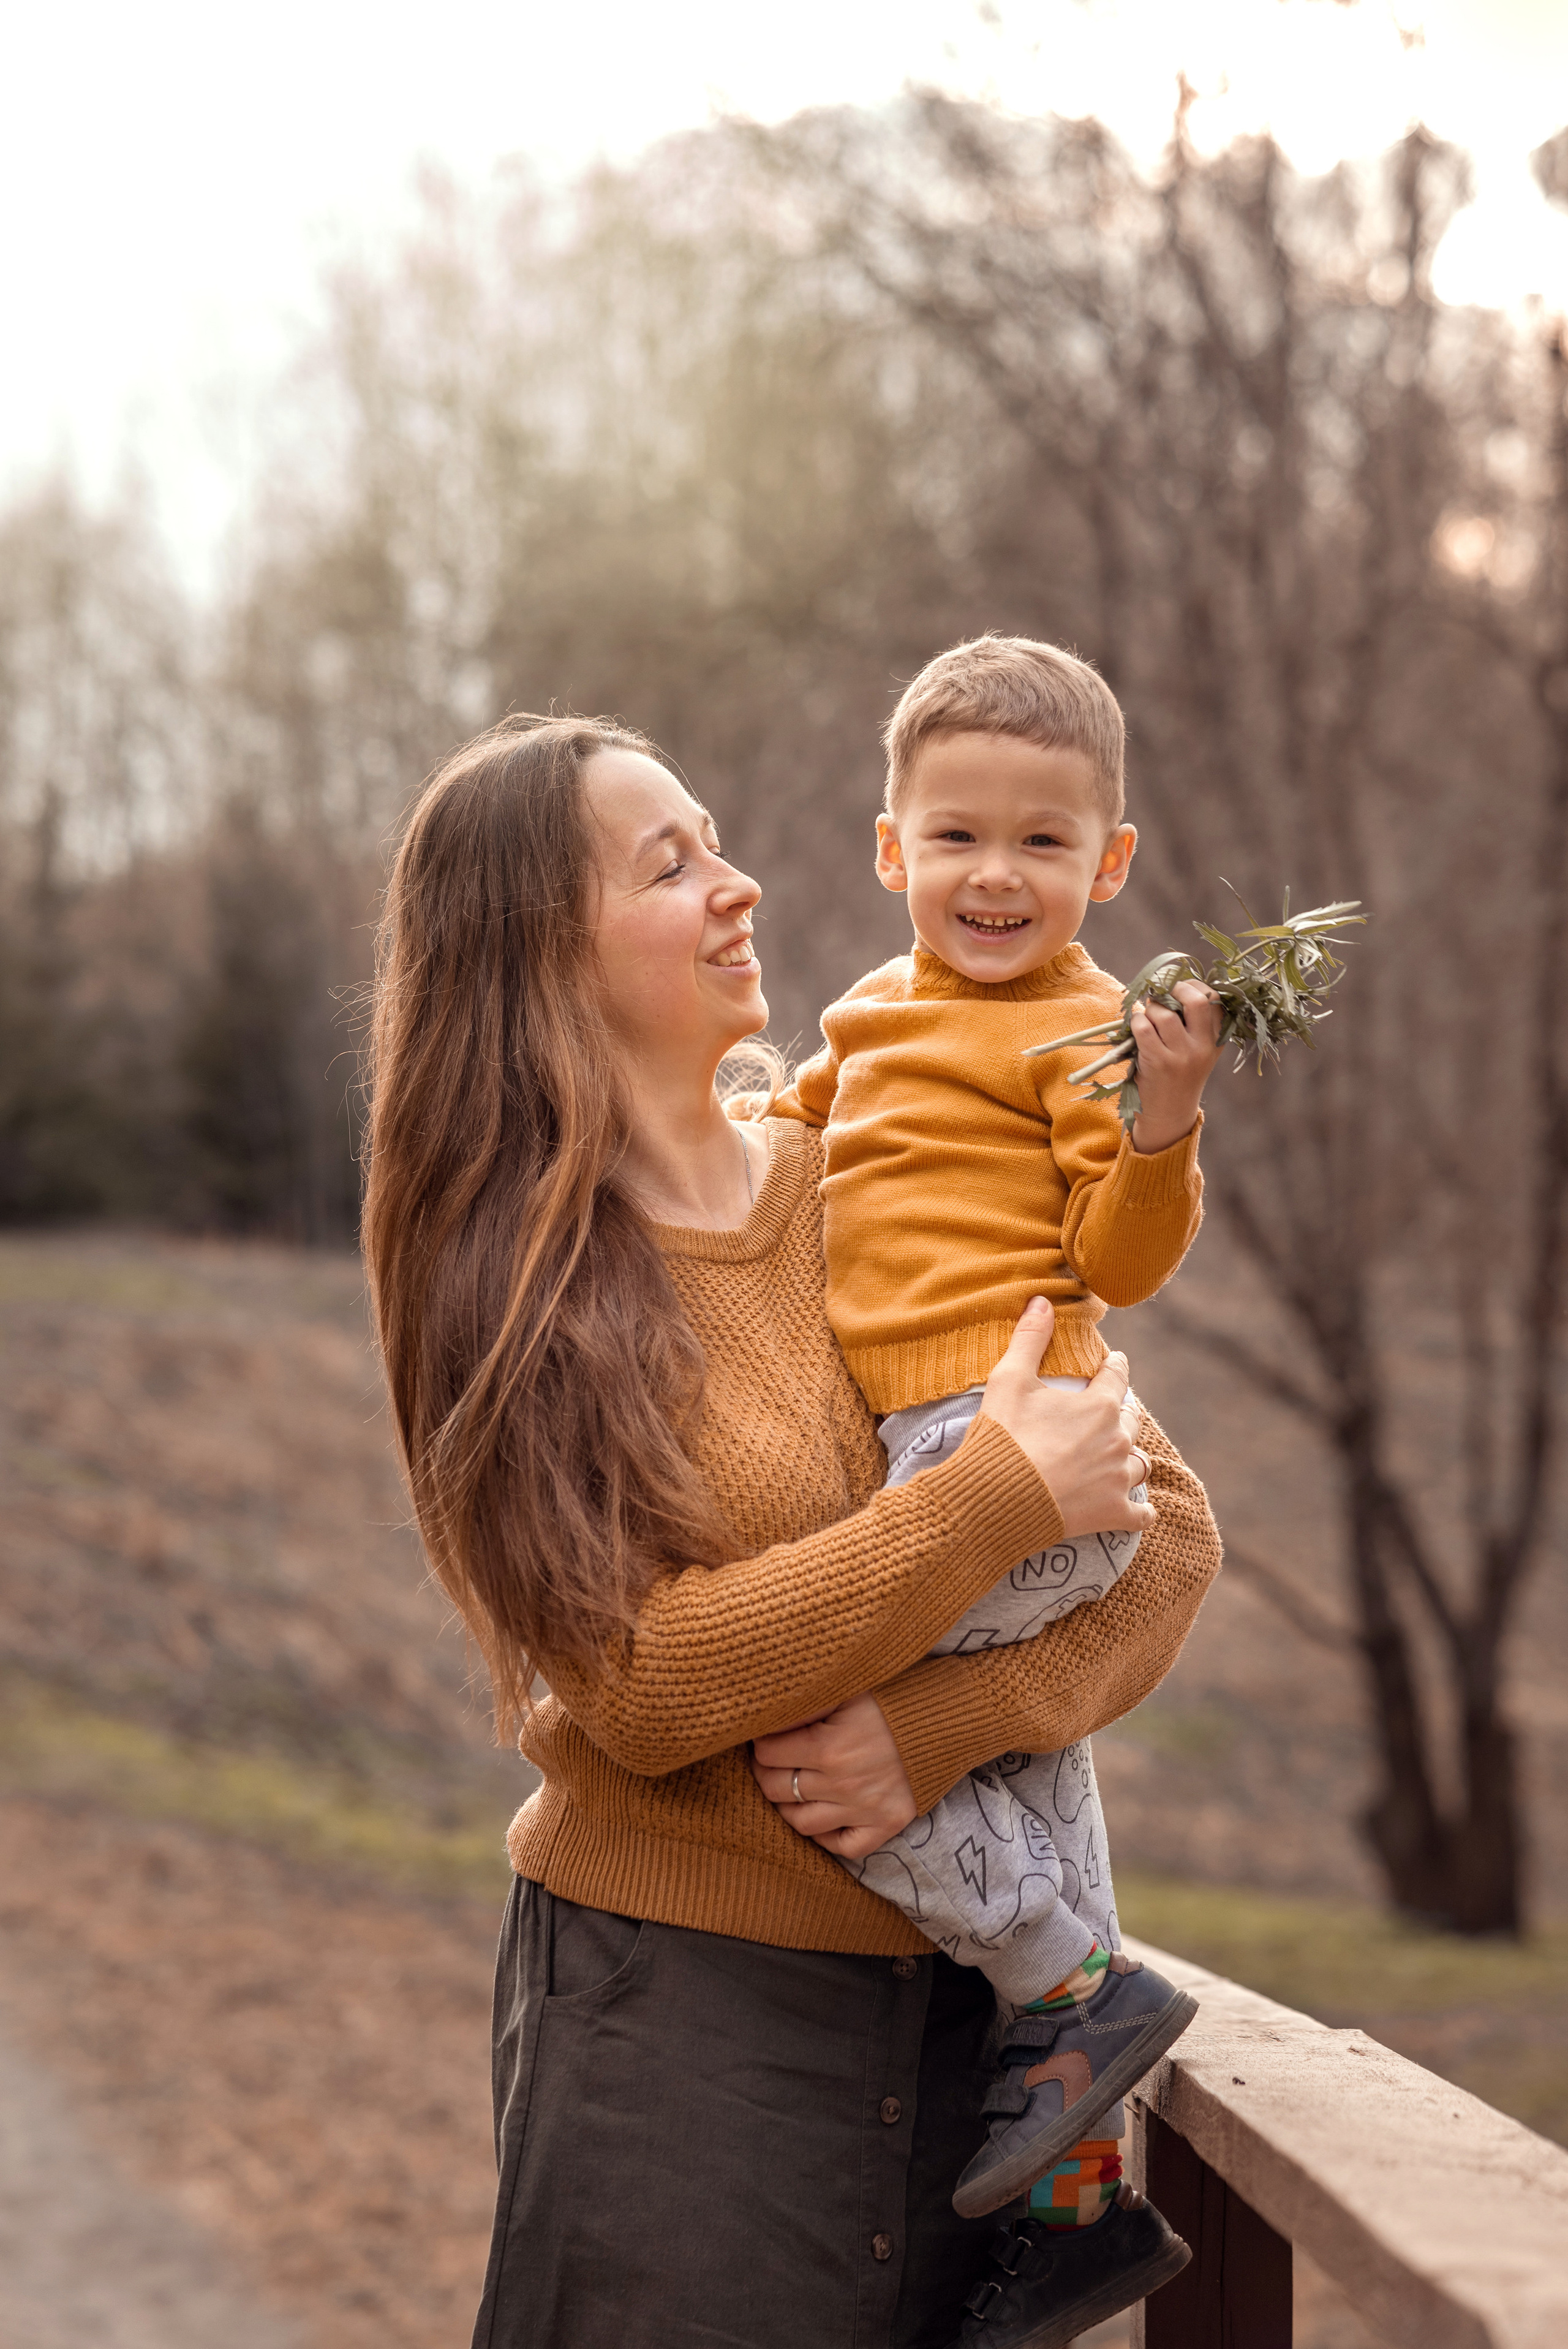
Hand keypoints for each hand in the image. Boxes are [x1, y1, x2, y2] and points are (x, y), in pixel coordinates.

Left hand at [751, 1691, 917, 1859]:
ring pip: (801, 1823)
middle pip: (777, 1789)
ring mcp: (864, 1809)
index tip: (765, 1736)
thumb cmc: (895, 1699)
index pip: (768, 1754)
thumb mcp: (848, 1690)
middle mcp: (842, 1784)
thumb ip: (808, 1705)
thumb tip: (768, 1713)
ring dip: (786, 1806)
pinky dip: (826, 1837)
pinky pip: (843, 1846)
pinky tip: (822, 1816)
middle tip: (771, 1761)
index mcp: (828, 1746)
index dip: (761, 1743)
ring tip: (789, 1788)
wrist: (949, 1720)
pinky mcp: (886, 1825)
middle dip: (766, 1773)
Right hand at [979, 1299, 1155, 1538]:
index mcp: (1098, 1405)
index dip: (1115, 1366)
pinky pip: (1141, 1513)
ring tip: (1122, 1455)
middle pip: (1132, 1419)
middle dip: (1123, 1411)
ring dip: (1131, 1456)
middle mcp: (1117, 1439)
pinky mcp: (1112, 1513)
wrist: (999, 1498)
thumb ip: (1030, 1339)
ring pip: (1140, 1462)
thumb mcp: (1010, 1380)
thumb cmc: (1004, 1436)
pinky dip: (1140, 1511)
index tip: (1116, 1362)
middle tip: (1113, 1410)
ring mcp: (1118, 1479)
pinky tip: (1139, 1510)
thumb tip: (1042, 1301)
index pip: (1117, 1376)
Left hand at [1129, 979, 1221, 1154]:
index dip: (1194, 985)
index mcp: (1217, 1039)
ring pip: (1164, 1013)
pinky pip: (1144, 1027)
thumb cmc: (1180, 1074)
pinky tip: (1137, 1028)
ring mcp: (1182, 1055)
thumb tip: (1169, 985)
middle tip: (1162, 993)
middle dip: (1175, 988)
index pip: (1214, 999)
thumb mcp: (1199, 1050)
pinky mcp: (1158, 1063)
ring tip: (1147, 1016)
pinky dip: (1136, 1021)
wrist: (1170, 1113)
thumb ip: (1194, 1022)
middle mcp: (1204, 1046)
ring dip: (1151, 1008)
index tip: (1178, 988)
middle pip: (1197, 1000)